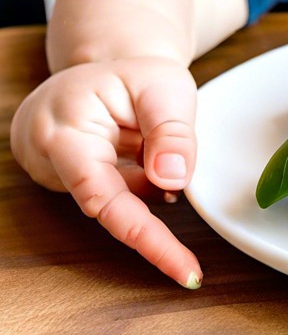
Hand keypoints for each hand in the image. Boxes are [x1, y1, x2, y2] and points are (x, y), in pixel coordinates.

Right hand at [10, 57, 201, 287]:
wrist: (109, 64)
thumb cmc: (134, 74)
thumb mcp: (165, 88)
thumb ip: (171, 132)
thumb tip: (172, 180)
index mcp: (66, 127)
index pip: (102, 196)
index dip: (144, 238)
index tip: (183, 270)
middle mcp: (50, 154)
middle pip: (106, 209)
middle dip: (152, 233)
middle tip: (190, 265)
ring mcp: (54, 169)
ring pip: (113, 202)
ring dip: (146, 188)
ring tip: (157, 143)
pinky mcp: (68, 177)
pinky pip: (112, 195)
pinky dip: (139, 186)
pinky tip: (150, 160)